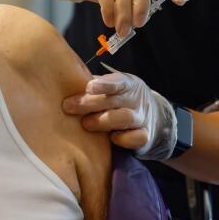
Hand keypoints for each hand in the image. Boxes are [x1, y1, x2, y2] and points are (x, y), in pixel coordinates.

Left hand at [62, 70, 176, 160]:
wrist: (155, 118)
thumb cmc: (121, 100)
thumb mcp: (113, 89)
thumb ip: (94, 86)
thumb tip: (63, 82)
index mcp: (128, 84)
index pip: (117, 81)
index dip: (104, 84)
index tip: (89, 87)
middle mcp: (136, 99)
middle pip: (115, 100)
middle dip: (90, 103)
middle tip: (69, 107)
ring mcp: (142, 118)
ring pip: (125, 118)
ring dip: (103, 121)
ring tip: (85, 124)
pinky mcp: (145, 136)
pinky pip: (137, 138)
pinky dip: (124, 138)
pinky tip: (112, 138)